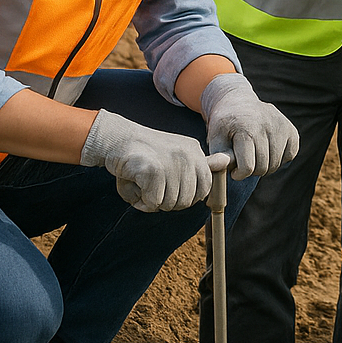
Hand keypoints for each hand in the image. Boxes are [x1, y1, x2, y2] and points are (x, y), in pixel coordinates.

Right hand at [80, 110, 213, 211]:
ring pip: (170, 203)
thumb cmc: (143, 154)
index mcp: (194, 151)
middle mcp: (187, 155)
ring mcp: (171, 161)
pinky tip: (135, 186)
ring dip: (154, 203)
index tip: (170, 189)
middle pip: (188, 200)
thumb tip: (226, 161)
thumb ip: (198, 165)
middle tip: (152, 189)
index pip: (205, 187)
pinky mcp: (153, 170)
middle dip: (168, 202)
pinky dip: (142, 201)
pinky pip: (154, 202)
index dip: (188, 197)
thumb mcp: (174, 157)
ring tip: (142, 185)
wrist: (115, 139)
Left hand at [202, 73, 299, 179]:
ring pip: (276, 164)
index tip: (233, 169)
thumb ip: (218, 157)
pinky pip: (290, 155)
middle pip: (263, 168)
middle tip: (243, 161)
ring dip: (264, 165)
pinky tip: (268, 149)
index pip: (247, 167)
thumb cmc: (225, 125)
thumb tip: (218, 166)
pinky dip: (279, 157)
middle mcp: (266, 125)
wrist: (238, 102)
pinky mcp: (291, 129)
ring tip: (253, 155)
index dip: (238, 173)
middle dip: (251, 170)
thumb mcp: (215, 138)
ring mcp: (281, 126)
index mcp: (246, 129)